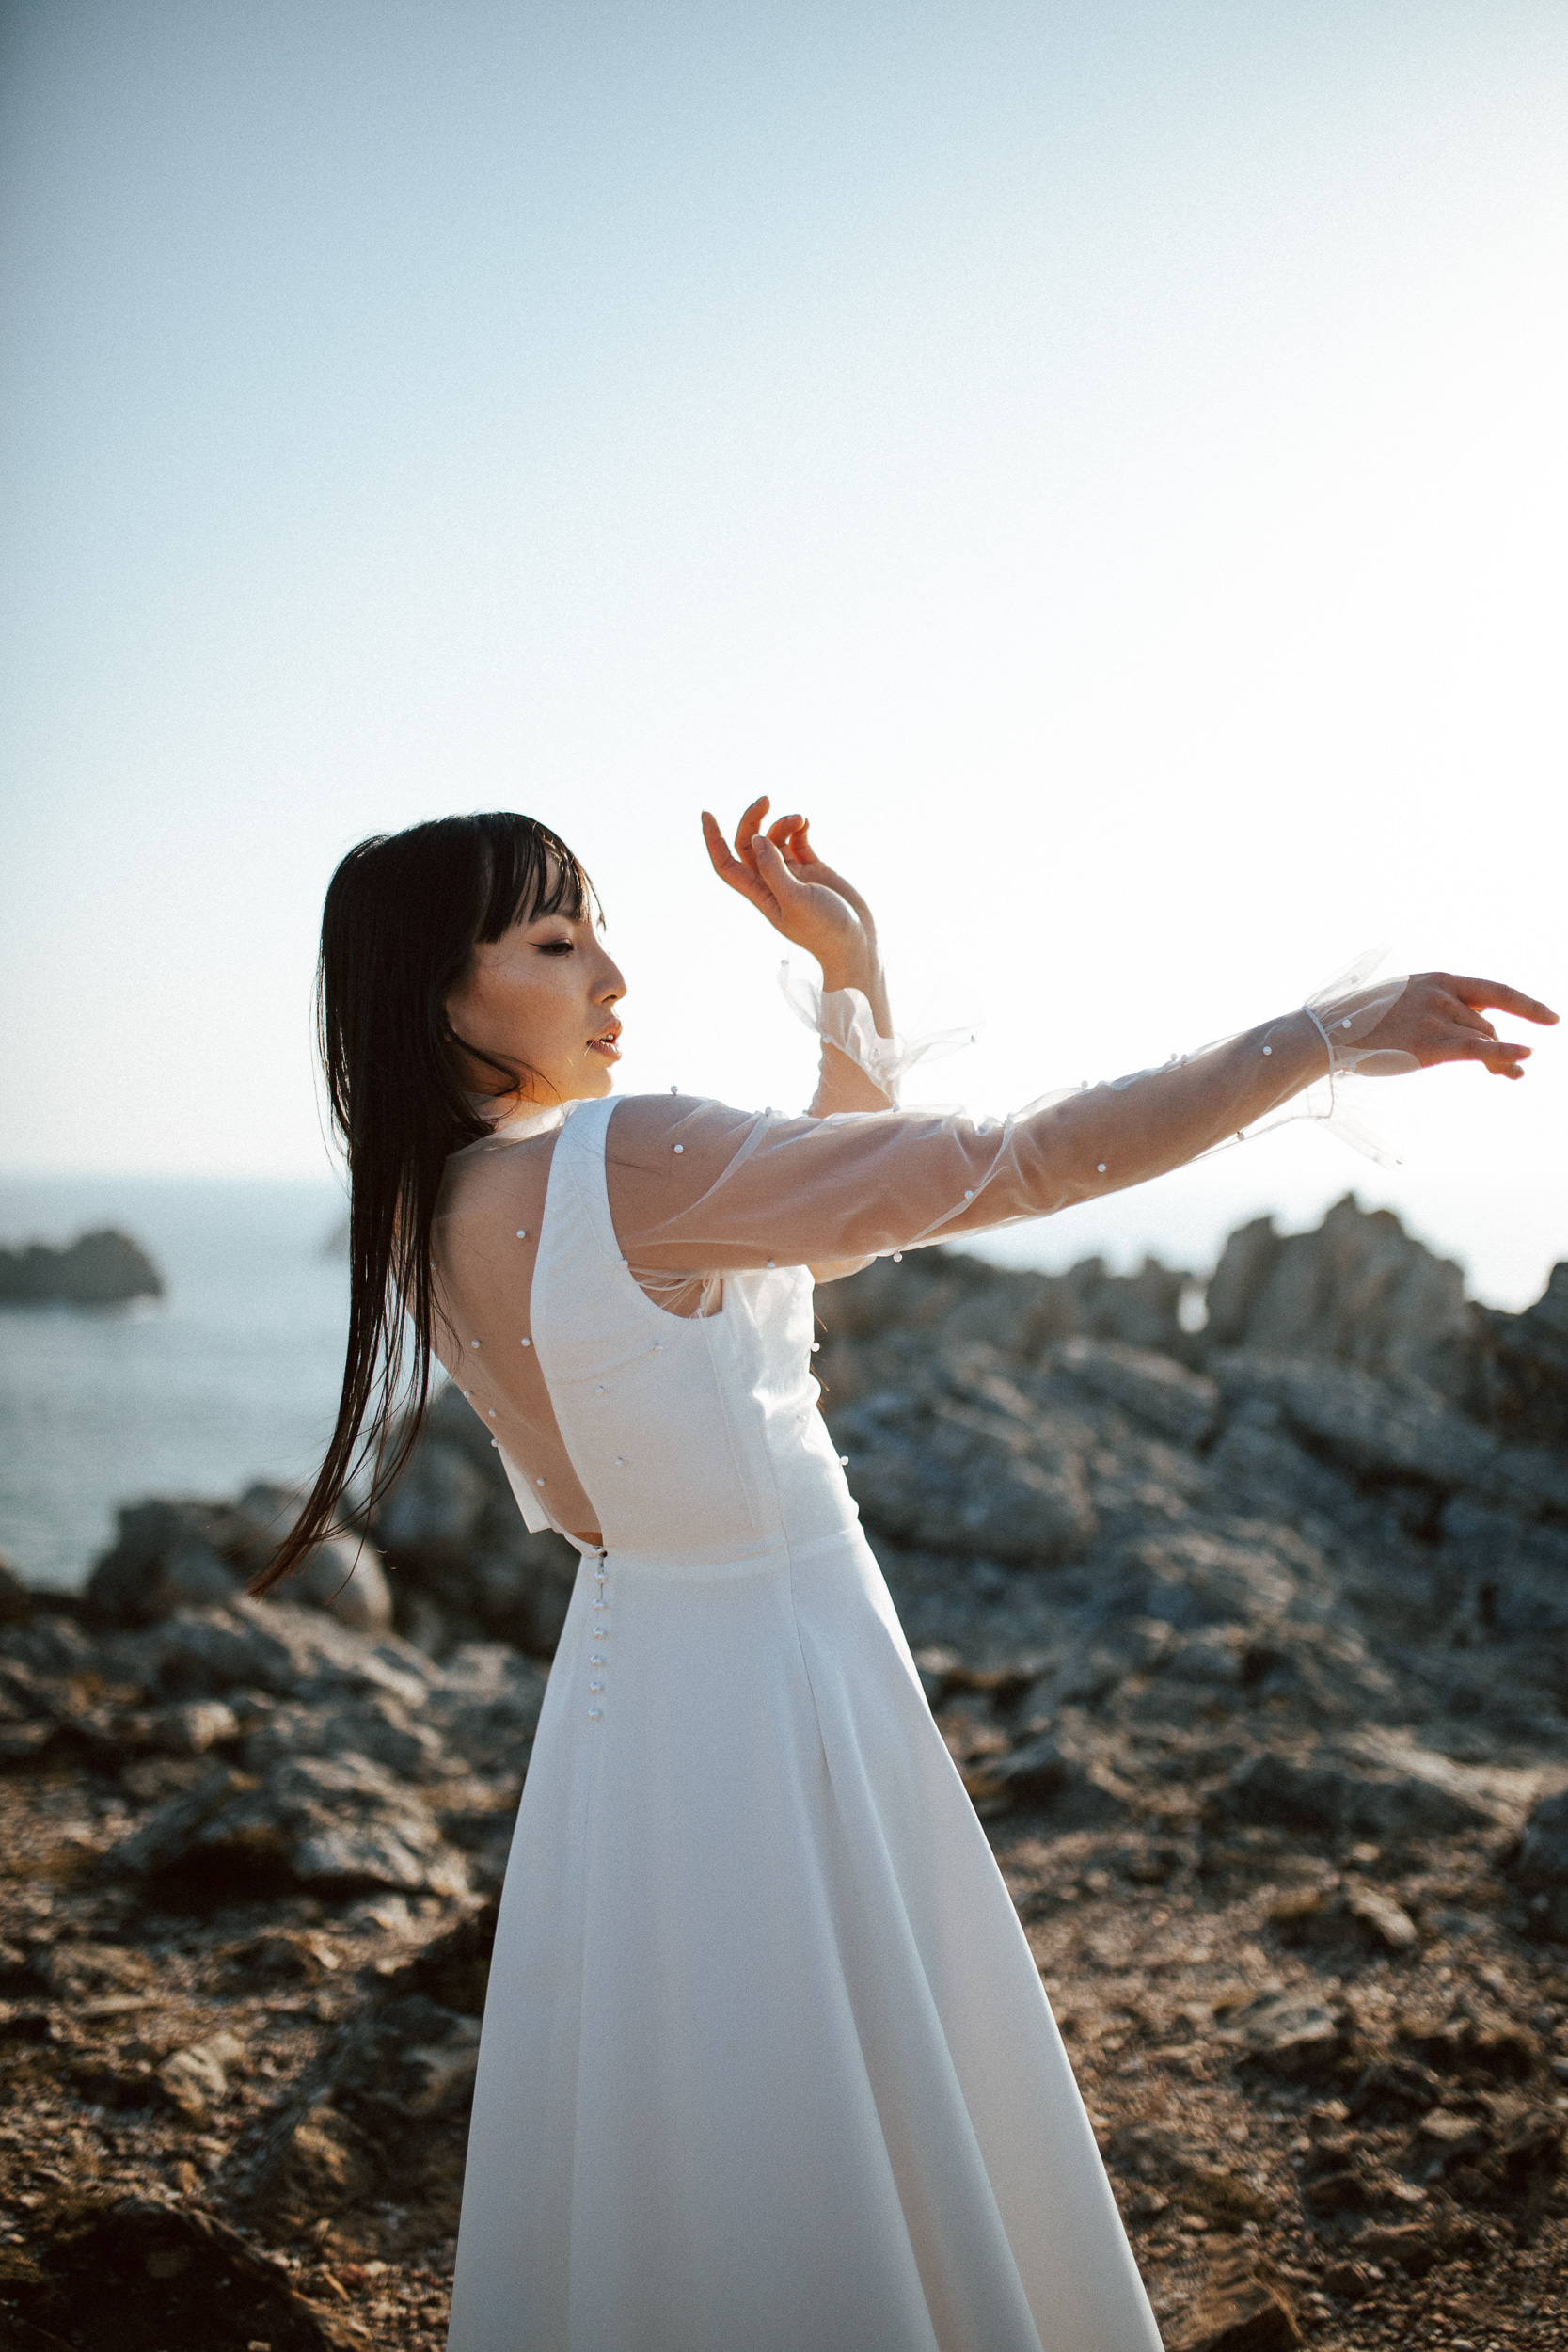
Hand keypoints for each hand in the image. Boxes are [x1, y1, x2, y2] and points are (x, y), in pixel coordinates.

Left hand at [701, 798, 881, 999]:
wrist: (857, 943)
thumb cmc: (825, 930)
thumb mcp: (796, 900)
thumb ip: (773, 870)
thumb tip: (756, 839)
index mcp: (760, 894)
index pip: (726, 864)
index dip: (713, 840)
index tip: (707, 813)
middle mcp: (772, 882)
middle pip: (749, 844)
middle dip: (753, 820)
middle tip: (765, 800)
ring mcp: (793, 875)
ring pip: (775, 839)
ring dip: (783, 823)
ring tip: (800, 818)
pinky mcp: (814, 869)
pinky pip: (799, 841)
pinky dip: (799, 828)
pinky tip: (806, 822)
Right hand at [1366, 972, 1557, 1078]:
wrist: (1328, 1033)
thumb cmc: (1360, 1022)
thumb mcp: (1403, 1000)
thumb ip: (1435, 1006)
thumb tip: (1468, 1027)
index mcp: (1436, 979)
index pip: (1493, 990)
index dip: (1526, 1005)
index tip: (1550, 1017)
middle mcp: (1441, 994)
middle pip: (1485, 1023)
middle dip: (1500, 1045)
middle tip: (1517, 1068)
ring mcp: (1437, 1017)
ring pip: (1482, 1039)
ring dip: (1500, 1059)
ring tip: (1512, 1076)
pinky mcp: (1431, 1043)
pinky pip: (1478, 1049)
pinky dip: (1504, 1054)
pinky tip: (1523, 1059)